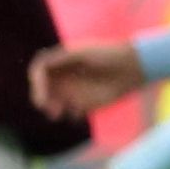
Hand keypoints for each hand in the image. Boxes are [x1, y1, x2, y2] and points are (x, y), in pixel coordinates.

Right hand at [30, 42, 144, 120]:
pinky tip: (78, 113)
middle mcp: (65, 77)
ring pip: (55, 103)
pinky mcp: (85, 104)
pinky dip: (71, 115)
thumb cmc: (108, 55)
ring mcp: (74, 91)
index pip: (40, 72)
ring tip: (57, 113)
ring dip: (52, 109)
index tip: (41, 91)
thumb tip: (40, 69)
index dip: (37, 82)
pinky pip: (72, 114)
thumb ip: (61, 59)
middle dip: (41, 97)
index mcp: (61, 62)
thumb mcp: (82, 54)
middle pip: (44, 89)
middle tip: (45, 105)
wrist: (132, 67)